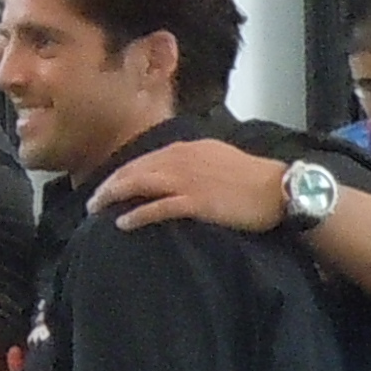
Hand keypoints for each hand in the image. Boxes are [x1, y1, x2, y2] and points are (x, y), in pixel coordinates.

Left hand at [93, 136, 287, 232]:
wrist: (279, 189)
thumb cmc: (252, 178)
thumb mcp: (218, 158)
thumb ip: (193, 162)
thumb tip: (172, 171)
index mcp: (187, 148)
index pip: (145, 158)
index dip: (122, 172)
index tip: (108, 185)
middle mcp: (183, 159)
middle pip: (135, 169)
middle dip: (110, 184)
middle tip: (91, 200)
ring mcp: (189, 180)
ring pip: (140, 183)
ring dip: (113, 195)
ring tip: (95, 209)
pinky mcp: (197, 202)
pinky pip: (159, 207)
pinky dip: (137, 214)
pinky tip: (121, 222)